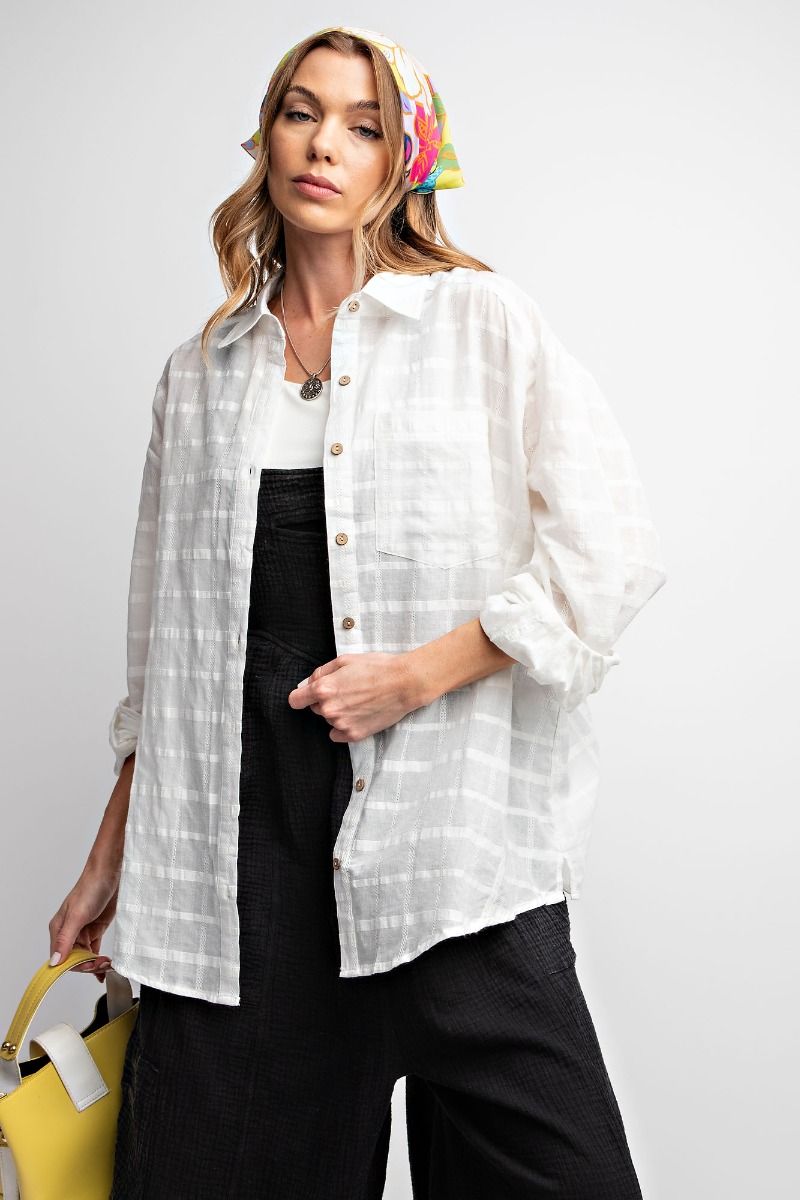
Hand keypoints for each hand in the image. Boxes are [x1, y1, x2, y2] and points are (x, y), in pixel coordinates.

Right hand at [48, 864, 119, 982]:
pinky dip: (99, 960)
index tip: (90, 966)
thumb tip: (54, 961)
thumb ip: (66, 939)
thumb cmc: (91, 887)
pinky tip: (105, 967)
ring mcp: (83, 931)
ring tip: (108, 964)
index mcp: (59, 929)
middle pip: (75, 959)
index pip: (62, 958)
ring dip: (96, 964)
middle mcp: (69, 932)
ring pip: (86, 956)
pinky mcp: (96, 929)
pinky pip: (95, 950)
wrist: (111, 873)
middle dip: (88, 965)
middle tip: (103, 964)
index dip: (76, 965)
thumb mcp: (77, 915)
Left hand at [287, 652, 423, 740]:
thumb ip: (321, 672)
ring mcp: (342, 724)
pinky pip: (338, 734)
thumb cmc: (377, 667)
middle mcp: (329, 709)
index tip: (308, 695)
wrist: (405, 683)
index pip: (295, 700)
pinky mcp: (355, 735)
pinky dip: (345, 727)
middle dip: (326, 700)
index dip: (302, 696)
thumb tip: (307, 684)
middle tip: (348, 690)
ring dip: (339, 712)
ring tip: (360, 700)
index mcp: (324, 689)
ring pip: (330, 720)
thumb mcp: (345, 660)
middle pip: (316, 709)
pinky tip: (359, 715)